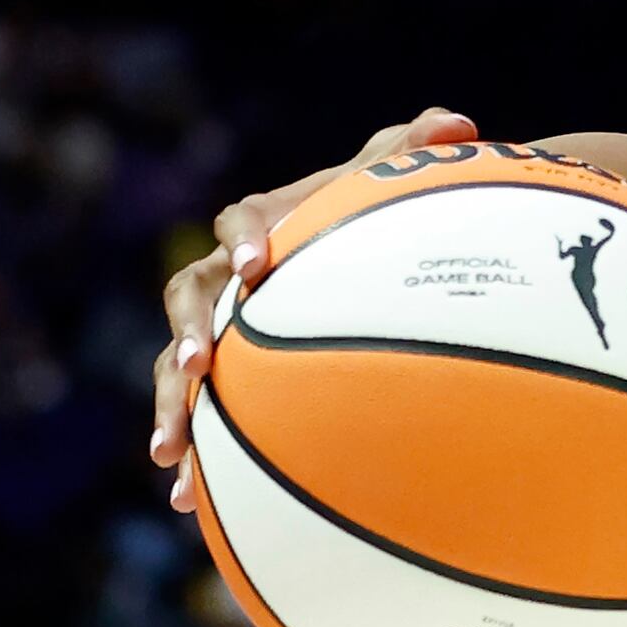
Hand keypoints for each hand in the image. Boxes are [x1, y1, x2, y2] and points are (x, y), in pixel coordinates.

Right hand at [149, 107, 477, 510]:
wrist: (358, 255)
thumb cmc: (377, 217)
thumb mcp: (393, 183)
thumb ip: (416, 152)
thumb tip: (459, 121)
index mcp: (264, 222)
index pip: (243, 221)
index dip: (245, 241)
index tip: (258, 268)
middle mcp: (226, 274)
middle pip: (187, 297)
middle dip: (182, 335)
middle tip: (192, 372)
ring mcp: (218, 328)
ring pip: (175, 365)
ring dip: (170, 407)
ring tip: (168, 457)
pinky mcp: (224, 377)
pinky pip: (200, 415)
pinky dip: (193, 456)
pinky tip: (188, 504)